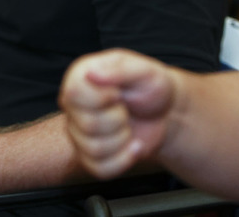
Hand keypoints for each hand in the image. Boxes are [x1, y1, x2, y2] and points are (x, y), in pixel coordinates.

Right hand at [59, 49, 176, 178]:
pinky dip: (125, 159)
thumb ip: (120, 70)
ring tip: (129, 124)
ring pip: (96, 149)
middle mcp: (74, 107)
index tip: (119, 92)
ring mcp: (79, 134)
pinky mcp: (89, 158)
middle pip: (88, 125)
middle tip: (127, 108)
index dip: (102, 97)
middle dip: (119, 118)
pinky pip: (102, 169)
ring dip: (124, 139)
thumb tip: (91, 73)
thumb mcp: (144, 70)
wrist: (165, 112)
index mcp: (80, 78)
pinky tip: (134, 145)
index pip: (74, 93)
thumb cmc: (151, 86)